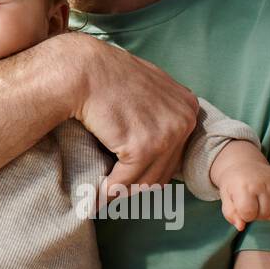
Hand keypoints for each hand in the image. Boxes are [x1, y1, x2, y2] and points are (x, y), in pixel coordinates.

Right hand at [65, 33, 199, 197]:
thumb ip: (160, 108)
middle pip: (164, 170)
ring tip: (105, 198)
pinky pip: (126, 180)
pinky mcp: (143, 147)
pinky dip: (110, 191)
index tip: (132, 176)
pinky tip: (98, 195)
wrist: (82, 70)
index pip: (175, 151)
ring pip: (147, 180)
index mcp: (187, 106)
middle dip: (138, 184)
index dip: (151, 167)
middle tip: (117, 192)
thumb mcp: (147, 85)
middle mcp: (184, 120)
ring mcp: (166, 135)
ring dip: (124, 192)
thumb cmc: (105, 75)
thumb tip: (159, 134)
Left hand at [211, 140, 269, 230]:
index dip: (244, 216)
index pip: (249, 212)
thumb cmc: (234, 183)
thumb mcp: (226, 196)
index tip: (241, 210)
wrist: (244, 164)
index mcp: (245, 186)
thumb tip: (241, 227)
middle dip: (257, 215)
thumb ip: (230, 213)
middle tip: (251, 207)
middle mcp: (262, 183)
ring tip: (261, 208)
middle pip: (265, 213)